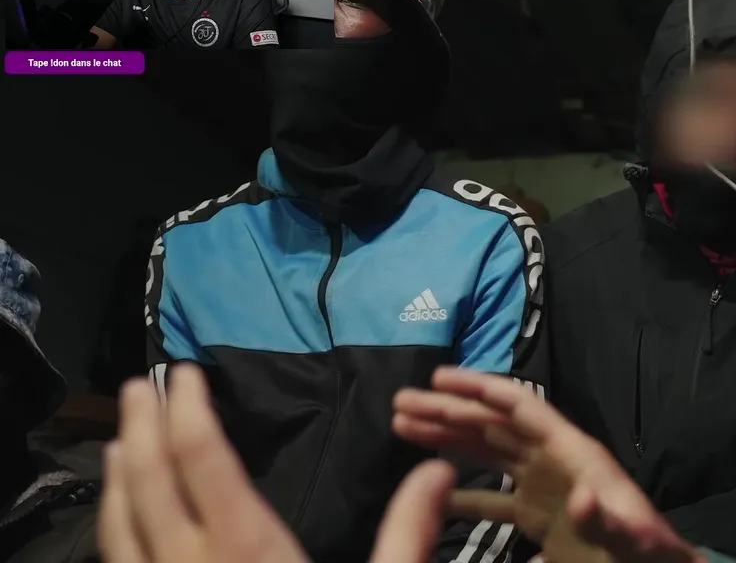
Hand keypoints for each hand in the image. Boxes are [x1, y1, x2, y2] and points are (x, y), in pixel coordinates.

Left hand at [100, 364, 456, 562]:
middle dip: (143, 426)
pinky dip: (112, 526)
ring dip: (118, 472)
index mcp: (250, 552)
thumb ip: (406, 534)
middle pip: (150, 481)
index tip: (184, 374)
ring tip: (122, 436)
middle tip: (142, 384)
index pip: (203, 462)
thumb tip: (438, 468)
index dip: (187, 411)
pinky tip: (120, 517)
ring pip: (119, 524)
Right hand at [393, 367, 703, 562]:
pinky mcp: (539, 516)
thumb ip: (608, 522)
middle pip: (494, 424)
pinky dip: (462, 493)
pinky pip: (493, 497)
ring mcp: (544, 486)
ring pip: (488, 452)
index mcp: (574, 454)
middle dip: (449, 410)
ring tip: (403, 427)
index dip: (482, 389)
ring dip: (448, 438)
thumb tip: (583, 501)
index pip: (523, 410)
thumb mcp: (631, 539)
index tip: (440, 377)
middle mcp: (554, 461)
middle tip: (400, 401)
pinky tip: (432, 493)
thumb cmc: (648, 553)